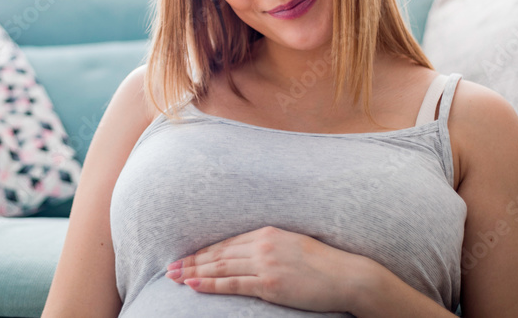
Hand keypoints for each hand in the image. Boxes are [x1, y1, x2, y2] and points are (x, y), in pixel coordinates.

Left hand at [165, 225, 373, 312]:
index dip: (203, 251)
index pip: (226, 243)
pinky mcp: (269, 284)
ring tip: (174, 276)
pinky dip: (210, 284)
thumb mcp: (293, 244)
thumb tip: (250, 253)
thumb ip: (269, 245)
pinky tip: (193, 285)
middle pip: (218, 254)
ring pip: (220, 268)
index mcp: (267, 232)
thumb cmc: (324, 263)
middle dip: (192, 261)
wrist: (347, 276)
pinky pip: (233, 284)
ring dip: (194, 272)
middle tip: (170, 267)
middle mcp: (262, 245)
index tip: (186, 256)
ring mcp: (265, 264)